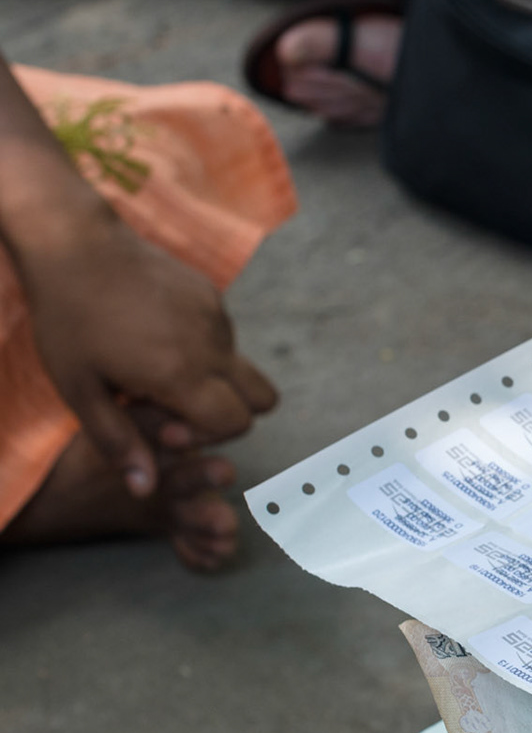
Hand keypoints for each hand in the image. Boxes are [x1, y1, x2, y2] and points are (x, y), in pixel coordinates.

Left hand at [14, 200, 275, 497]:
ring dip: (211, 379)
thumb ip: (118, 442)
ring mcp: (216, 317)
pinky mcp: (212, 295)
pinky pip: (223, 335)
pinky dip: (200, 347)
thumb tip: (146, 489)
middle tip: (176, 406)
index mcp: (181, 372)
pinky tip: (155, 335)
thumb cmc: (69, 319)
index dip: (209, 436)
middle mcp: (212, 345)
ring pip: (240, 367)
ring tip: (156, 366)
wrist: (75, 243)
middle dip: (229, 415)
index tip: (165, 425)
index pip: (238, 423)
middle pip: (262, 401)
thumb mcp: (79, 390)